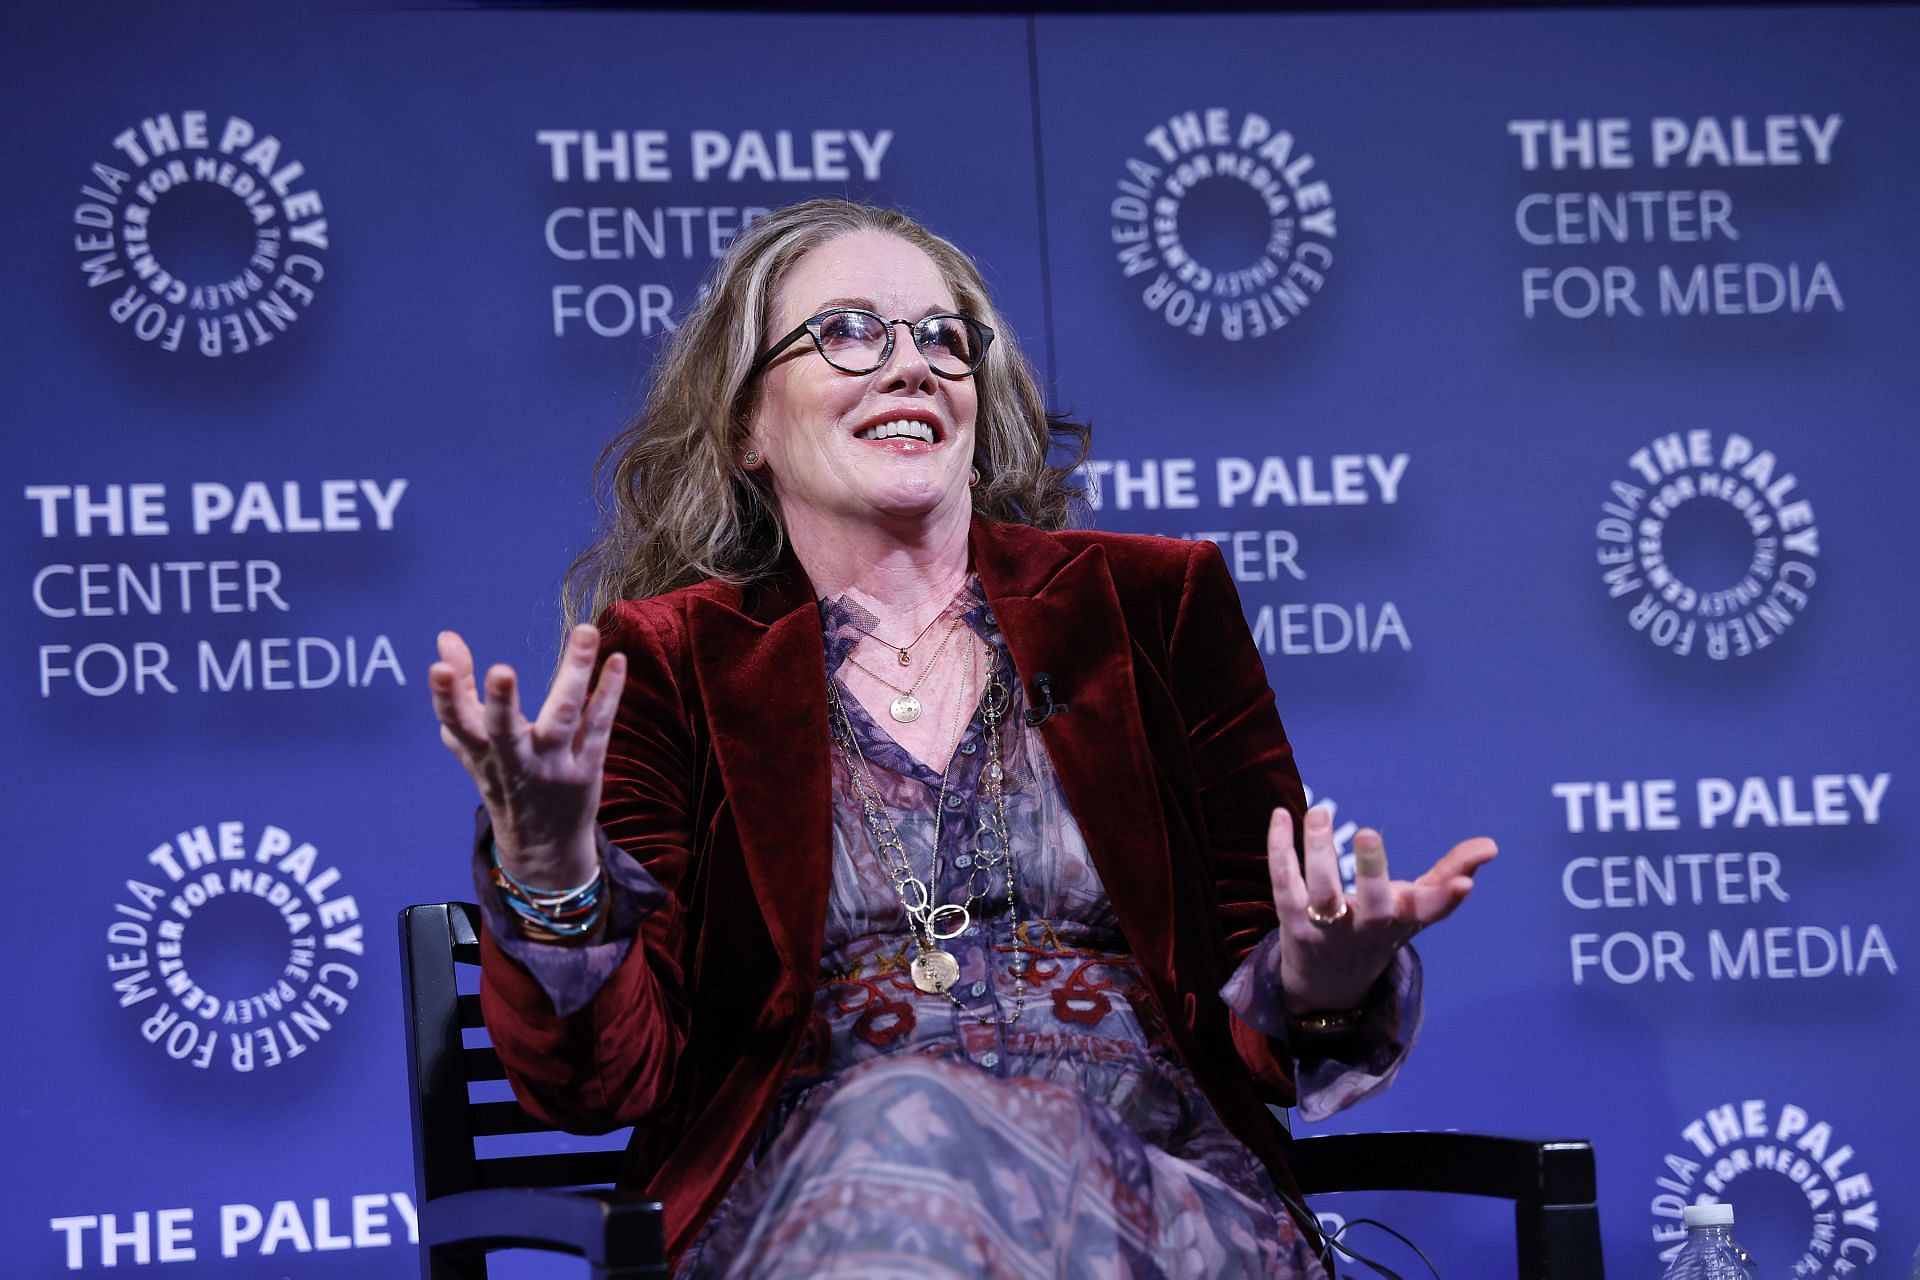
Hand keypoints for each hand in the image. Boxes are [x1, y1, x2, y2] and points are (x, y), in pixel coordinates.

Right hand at [428, 625, 626, 888]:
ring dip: (574, 673)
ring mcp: (553, 767)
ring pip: (562, 718)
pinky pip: (598, 726)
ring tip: (585, 632)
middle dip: (500, 703)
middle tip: (501, 671)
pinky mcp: (587, 769)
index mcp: (481, 754)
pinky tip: (617, 659)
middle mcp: (515, 762)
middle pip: (504, 732)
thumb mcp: (473, 743)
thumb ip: (459, 690)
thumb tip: (446, 637)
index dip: (446, 697)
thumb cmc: (502, 780)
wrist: (542, 846)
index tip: (438, 667)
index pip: (458, 723)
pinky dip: (609, 691)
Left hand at [1267, 806, 1495, 1014]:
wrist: (1329, 985)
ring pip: (1321, 892)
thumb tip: (1491, 845)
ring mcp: (1328, 929)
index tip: (1464, 884)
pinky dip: (1280, 849)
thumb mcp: (1416, 909)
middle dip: (1373, 872)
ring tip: (1319, 814)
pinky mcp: (1292, 922)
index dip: (1447, 898)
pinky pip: (1284, 883)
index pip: (1431, 912)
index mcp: (1403, 920)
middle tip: (1371, 833)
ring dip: (1317, 851)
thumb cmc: (1380, 931)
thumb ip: (1450, 874)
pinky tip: (1280, 816)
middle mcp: (1368, 927)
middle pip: (1373, 906)